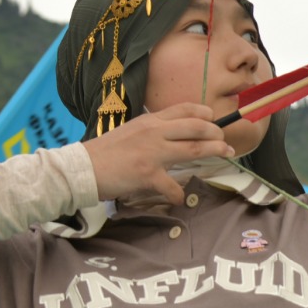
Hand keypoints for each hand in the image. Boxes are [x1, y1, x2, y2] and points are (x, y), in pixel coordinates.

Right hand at [82, 102, 235, 203]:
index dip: (204, 113)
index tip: (214, 118)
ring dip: (213, 150)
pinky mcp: (147, 174)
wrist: (81, 168)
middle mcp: (153, 132)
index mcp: (149, 121)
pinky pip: (172, 185)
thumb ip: (152, 131)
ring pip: (192, 148)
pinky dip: (178, 193)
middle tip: (225, 140)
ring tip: (226, 153)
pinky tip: (179, 198)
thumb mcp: (131, 131)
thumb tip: (172, 134)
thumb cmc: (105, 152)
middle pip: (195, 127)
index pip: (183, 109)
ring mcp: (152, 153)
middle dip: (216, 132)